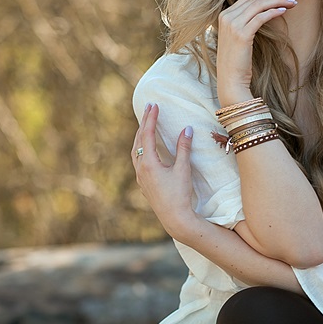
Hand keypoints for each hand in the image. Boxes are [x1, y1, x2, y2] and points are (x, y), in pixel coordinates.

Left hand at [131, 103, 194, 238]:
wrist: (174, 218)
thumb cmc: (179, 194)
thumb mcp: (183, 169)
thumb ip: (183, 148)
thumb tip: (186, 129)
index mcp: (149, 163)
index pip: (147, 135)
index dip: (150, 119)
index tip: (153, 105)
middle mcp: (140, 169)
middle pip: (138, 140)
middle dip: (144, 123)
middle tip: (149, 108)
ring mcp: (140, 177)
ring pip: (135, 151)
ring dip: (140, 136)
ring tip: (146, 125)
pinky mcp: (143, 184)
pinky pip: (138, 160)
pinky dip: (141, 148)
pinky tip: (146, 149)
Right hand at [216, 0, 295, 100]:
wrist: (230, 79)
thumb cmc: (237, 61)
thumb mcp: (236, 38)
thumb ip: (243, 23)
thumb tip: (262, 13)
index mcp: (223, 15)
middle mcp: (226, 17)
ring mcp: (232, 25)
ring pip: (258, 5)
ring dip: (277, 2)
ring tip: (291, 3)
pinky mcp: (242, 34)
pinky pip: (261, 17)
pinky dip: (273, 12)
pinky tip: (283, 12)